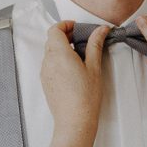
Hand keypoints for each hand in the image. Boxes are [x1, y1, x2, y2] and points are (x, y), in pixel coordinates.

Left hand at [40, 21, 108, 137]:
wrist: (74, 121)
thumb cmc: (86, 97)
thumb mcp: (94, 67)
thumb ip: (95, 45)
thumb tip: (100, 29)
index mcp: (59, 54)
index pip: (54, 30)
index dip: (65, 25)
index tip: (78, 28)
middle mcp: (48, 61)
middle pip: (51, 40)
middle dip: (65, 35)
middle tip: (81, 39)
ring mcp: (45, 72)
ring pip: (50, 52)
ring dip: (62, 47)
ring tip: (80, 54)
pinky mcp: (46, 82)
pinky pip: (49, 64)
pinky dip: (58, 59)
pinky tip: (73, 68)